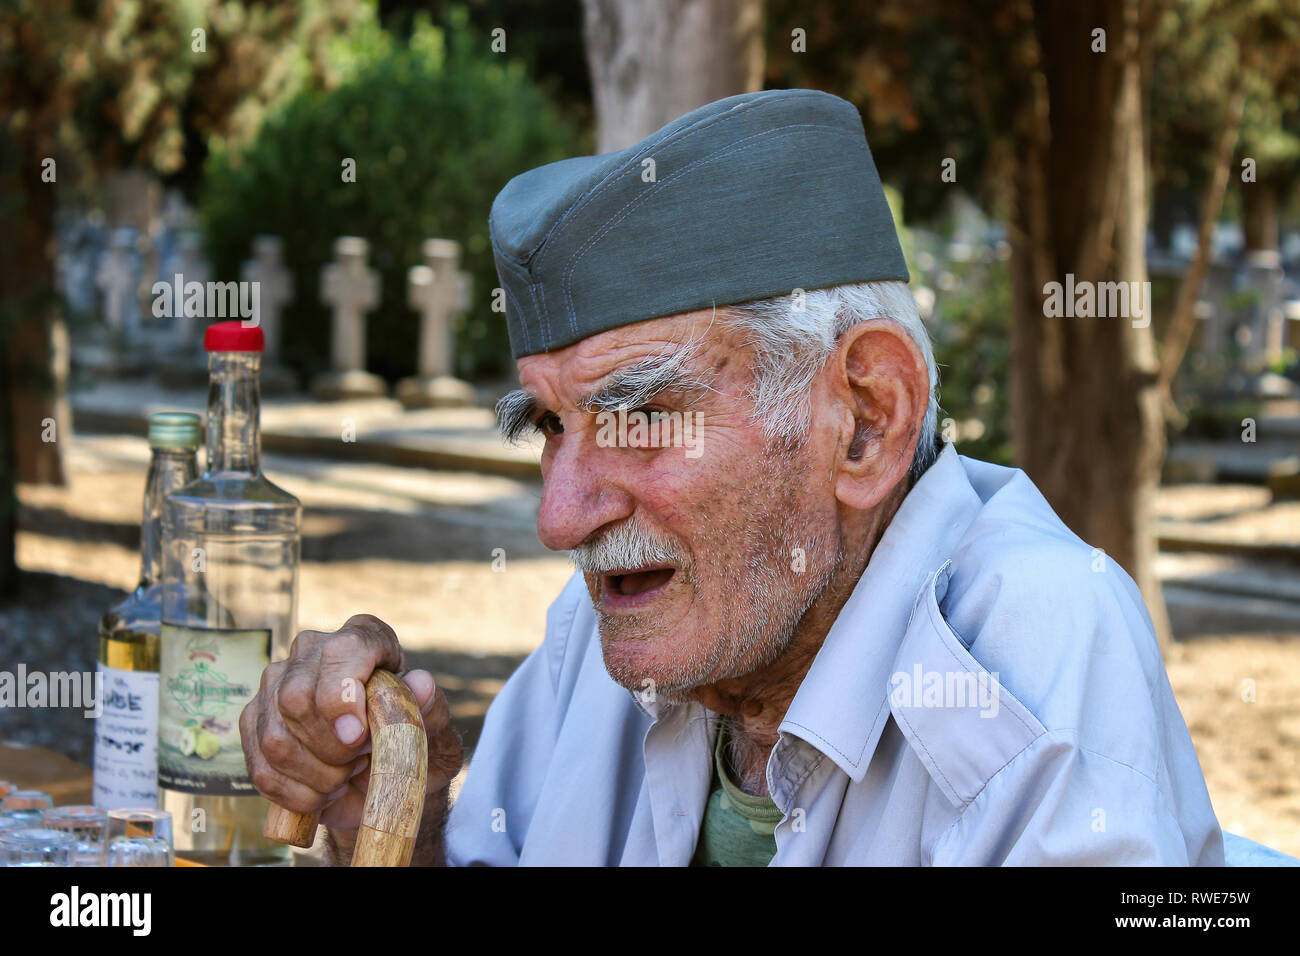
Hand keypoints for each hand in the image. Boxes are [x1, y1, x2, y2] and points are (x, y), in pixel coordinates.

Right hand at [240, 614, 463, 830]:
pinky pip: (262, 768)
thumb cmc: (410, 742)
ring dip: (317, 775)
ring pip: (276, 739)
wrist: (384, 775)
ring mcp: (275, 685)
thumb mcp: (433, 730)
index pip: (344, 649)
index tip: (357, 736)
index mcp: (363, 638)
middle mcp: (312, 651)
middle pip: (298, 699)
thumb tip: (421, 684)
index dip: (344, 694)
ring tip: (345, 776)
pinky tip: (322, 792)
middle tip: (360, 762)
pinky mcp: (253, 723)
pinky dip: (297, 794)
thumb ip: (429, 707)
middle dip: (332, 747)